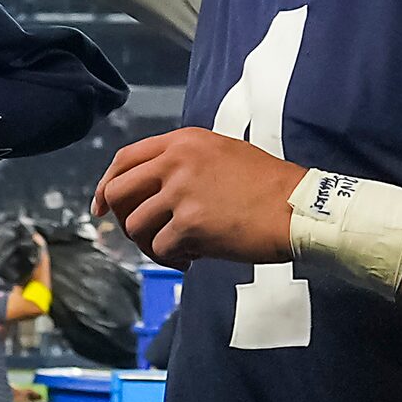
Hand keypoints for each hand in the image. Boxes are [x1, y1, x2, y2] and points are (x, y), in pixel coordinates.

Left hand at [92, 127, 303, 266]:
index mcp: (183, 142)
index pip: (125, 159)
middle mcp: (177, 162)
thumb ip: (185, 163)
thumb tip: (150, 189)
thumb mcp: (223, 153)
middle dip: (121, 219)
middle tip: (143, 235)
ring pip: (136, 225)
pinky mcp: (191, 223)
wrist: (301, 208)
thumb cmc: (269, 186)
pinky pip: (161, 248)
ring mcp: (182, 192)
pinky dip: (172, 259)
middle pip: (118, 192)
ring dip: (151, 245)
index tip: (100, 206)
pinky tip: (194, 259)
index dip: (106, 185)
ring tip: (178, 250)